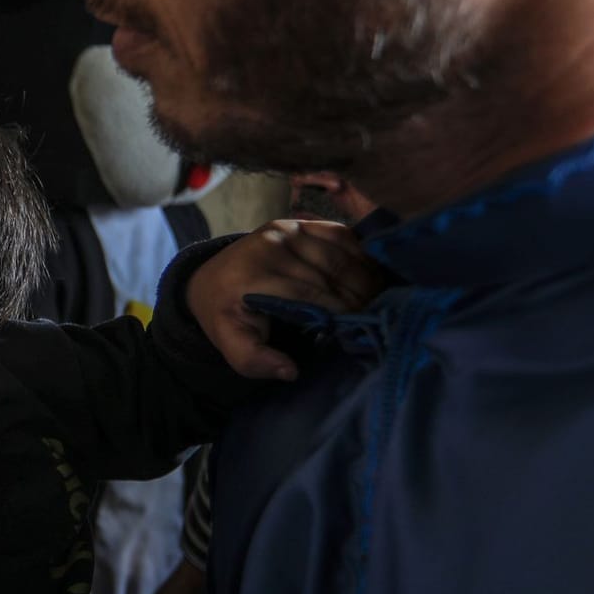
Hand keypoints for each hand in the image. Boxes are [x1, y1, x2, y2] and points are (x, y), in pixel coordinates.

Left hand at [187, 219, 387, 380]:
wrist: (209, 280)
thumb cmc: (226, 316)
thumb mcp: (229, 343)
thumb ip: (255, 361)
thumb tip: (291, 371)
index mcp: (252, 276)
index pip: (310, 295)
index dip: (340, 313)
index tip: (361, 331)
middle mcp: (270, 247)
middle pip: (330, 274)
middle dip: (359, 297)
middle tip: (381, 318)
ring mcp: (285, 230)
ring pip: (341, 254)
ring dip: (367, 277)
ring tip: (383, 300)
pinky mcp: (297, 223)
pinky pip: (341, 235)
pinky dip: (362, 254)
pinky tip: (374, 274)